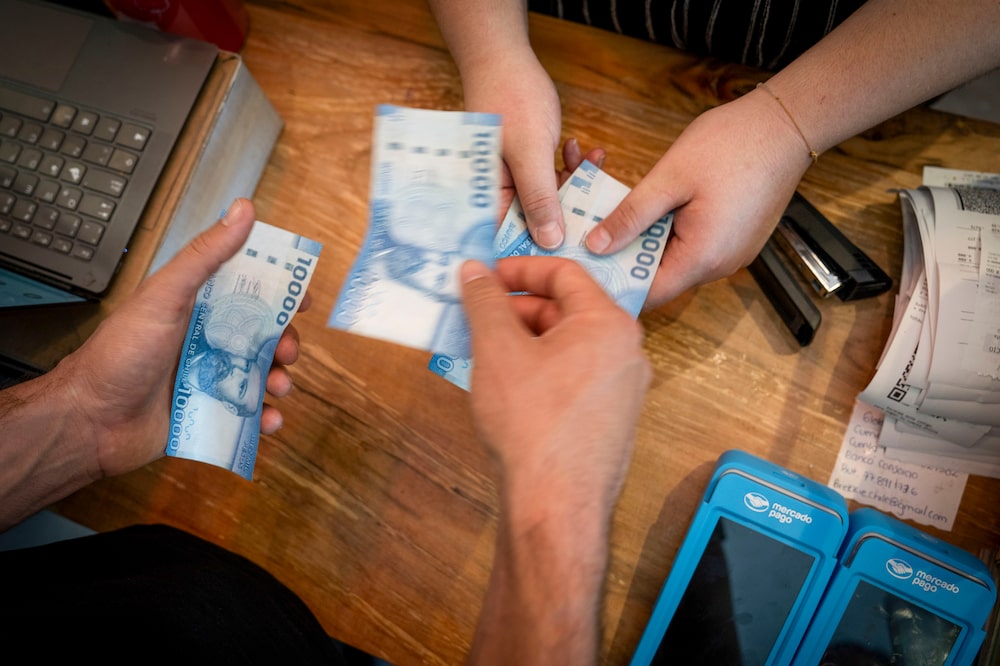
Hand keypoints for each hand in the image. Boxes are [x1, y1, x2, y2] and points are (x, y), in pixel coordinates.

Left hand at [57, 199, 308, 476]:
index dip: (279, 295)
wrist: (90, 422)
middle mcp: (207, 341)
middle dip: (284, 343)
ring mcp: (209, 379)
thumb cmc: (121, 353)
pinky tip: (268, 420)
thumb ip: (205, 256)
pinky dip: (264, 418)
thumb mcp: (165, 296)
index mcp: (198, 308)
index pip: (248, 293)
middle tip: (286, 352)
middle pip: (263, 337)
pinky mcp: (209, 415)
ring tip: (278, 387)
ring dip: (279, 380)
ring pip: (261, 376)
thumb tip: (242, 210)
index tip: (301, 301)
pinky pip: (247, 416)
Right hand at [461, 51, 603, 246]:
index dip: (531, 251)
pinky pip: (558, 178)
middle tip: (597, 220)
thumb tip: (550, 242)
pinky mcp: (533, 166)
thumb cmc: (509, 100)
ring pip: (551, 201)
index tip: (567, 259)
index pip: (504, 238)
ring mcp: (517, 179)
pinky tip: (588, 151)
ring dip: (576, 187)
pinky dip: (575, 168)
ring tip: (594, 165)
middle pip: (532, 224)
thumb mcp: (529, 154)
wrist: (508, 58)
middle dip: (566, 221)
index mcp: (487, 196)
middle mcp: (500, 193)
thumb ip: (539, 199)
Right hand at [461, 256, 650, 663]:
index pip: (565, 273)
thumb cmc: (530, 421)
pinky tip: (506, 388)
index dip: (519, 268)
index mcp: (609, 325)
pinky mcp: (611, 422)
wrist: (555, 505)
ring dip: (525, 341)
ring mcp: (623, 391)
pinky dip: (540, 371)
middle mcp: (627, 353)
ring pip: (568, 347)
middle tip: (476, 317)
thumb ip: (485, 301)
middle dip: (517, 310)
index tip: (484, 276)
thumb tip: (473, 269)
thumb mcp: (497, 349)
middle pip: (568, 310)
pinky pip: (574, 378)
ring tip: (483, 352)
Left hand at [584, 89, 811, 306]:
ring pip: (675, 261)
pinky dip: (670, 232)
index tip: (586, 264)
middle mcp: (720, 265)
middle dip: (627, 256)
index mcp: (702, 258)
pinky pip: (694, 246)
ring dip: (648, 241)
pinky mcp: (736, 239)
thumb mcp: (669, 179)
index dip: (613, 282)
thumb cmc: (733, 145)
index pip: (647, 294)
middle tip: (596, 232)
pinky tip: (654, 208)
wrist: (787, 124)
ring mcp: (732, 253)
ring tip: (622, 214)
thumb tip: (596, 246)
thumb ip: (630, 217)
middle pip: (660, 278)